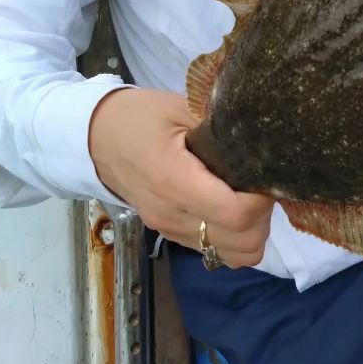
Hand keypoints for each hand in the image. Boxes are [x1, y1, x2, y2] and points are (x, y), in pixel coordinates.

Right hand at [88, 86, 272, 268]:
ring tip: (249, 194)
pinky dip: (234, 236)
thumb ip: (222, 124)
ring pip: (232, 256)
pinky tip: (232, 203)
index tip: (268, 174)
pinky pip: (215, 251)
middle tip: (262, 184)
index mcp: (175, 180)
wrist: (94, 138)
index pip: (236, 215)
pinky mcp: (170, 234)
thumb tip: (266, 133)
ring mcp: (170, 230)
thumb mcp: (182, 107)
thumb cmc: (140, 116)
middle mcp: (173, 215)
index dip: (263, 199)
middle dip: (263, 217)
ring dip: (251, 230)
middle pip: (242, 245)